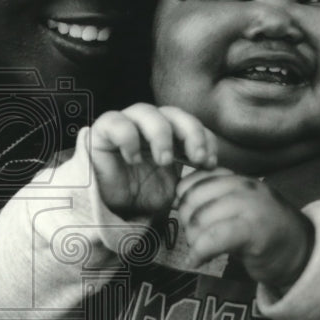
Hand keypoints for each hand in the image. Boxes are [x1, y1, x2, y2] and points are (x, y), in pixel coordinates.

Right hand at [89, 104, 216, 218]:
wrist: (108, 209)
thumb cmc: (140, 196)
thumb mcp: (173, 189)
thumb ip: (192, 177)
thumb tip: (217, 173)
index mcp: (168, 135)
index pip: (192, 125)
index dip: (205, 139)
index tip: (209, 163)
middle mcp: (147, 125)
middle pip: (173, 113)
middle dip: (190, 132)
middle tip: (196, 158)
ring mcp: (125, 124)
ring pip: (146, 111)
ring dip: (161, 134)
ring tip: (164, 161)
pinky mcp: (102, 131)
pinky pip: (115, 121)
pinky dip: (128, 137)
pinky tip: (133, 159)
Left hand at [175, 169, 314, 290]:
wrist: (304, 253)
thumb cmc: (265, 232)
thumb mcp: (239, 206)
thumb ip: (214, 198)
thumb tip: (178, 200)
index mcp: (238, 178)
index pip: (193, 180)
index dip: (183, 201)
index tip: (189, 218)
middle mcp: (244, 186)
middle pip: (193, 200)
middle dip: (186, 223)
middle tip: (195, 240)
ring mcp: (251, 206)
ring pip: (201, 219)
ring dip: (193, 240)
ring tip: (200, 251)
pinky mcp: (254, 230)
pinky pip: (213, 238)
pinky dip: (200, 252)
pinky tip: (198, 261)